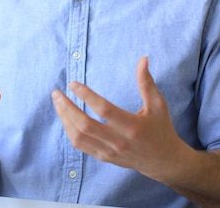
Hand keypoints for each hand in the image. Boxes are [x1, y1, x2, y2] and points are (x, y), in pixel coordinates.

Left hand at [51, 56, 190, 181]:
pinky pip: (80, 145)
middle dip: (67, 107)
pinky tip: (65, 116)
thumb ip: (146, 82)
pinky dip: (69, 130)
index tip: (73, 84)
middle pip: (85, 125)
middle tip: (56, 93)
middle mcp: (119, 141)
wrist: (163, 161)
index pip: (104, 110)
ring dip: (64, 118)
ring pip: (79, 136)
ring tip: (58, 102)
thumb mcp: (157, 104)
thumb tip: (143, 59)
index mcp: (132, 126)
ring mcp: (109, 151)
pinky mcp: (104, 157)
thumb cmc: (161, 129)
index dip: (86, 95)